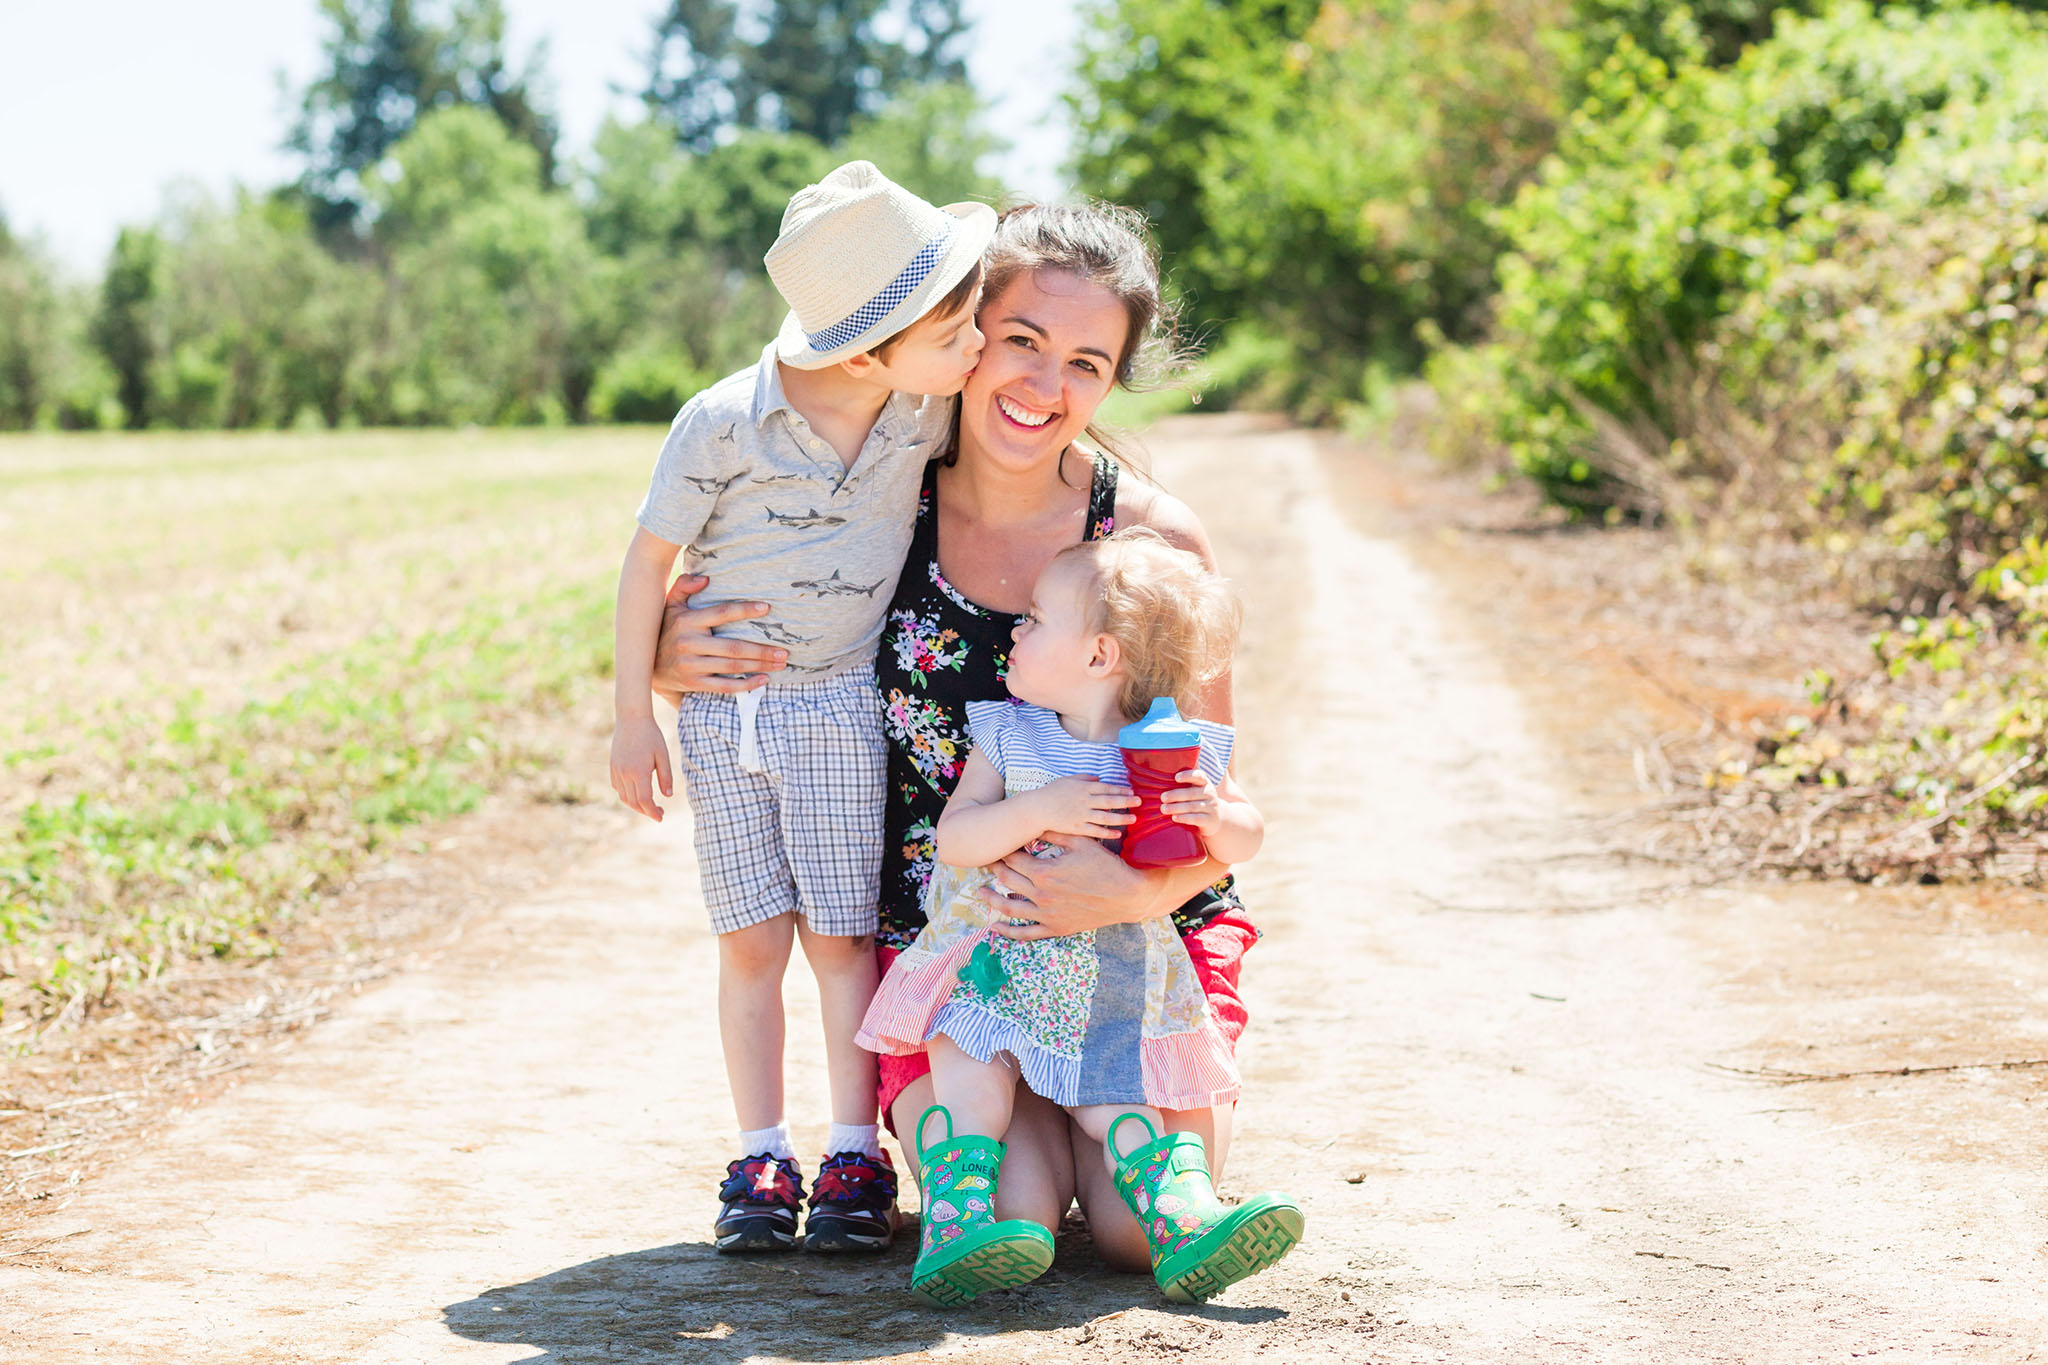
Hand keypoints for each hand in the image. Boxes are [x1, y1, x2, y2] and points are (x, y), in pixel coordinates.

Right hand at [609, 716, 672, 821]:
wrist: (631, 718)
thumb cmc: (651, 735)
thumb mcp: (663, 755)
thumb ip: (666, 776)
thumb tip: (667, 796)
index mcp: (639, 772)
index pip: (645, 801)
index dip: (653, 812)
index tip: (661, 817)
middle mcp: (625, 774)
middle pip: (634, 802)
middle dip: (646, 811)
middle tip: (658, 813)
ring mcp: (617, 771)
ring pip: (624, 797)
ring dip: (636, 805)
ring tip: (649, 805)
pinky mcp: (613, 767)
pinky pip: (618, 788)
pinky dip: (627, 795)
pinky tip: (637, 793)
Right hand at [651, 573, 787, 696]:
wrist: (647, 665)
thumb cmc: (666, 629)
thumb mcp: (669, 605)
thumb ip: (684, 586)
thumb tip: (706, 579)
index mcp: (686, 621)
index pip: (721, 613)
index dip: (745, 610)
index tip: (767, 608)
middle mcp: (689, 643)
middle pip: (733, 647)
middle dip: (761, 649)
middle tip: (784, 649)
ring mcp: (691, 665)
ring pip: (732, 666)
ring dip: (759, 665)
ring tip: (780, 662)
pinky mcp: (694, 683)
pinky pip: (724, 686)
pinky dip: (746, 685)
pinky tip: (764, 679)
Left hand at [981, 833, 1162, 939]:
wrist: (1127, 895)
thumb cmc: (1106, 866)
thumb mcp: (1081, 842)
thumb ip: (1055, 833)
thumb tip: (1036, 823)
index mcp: (1045, 872)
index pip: (1014, 859)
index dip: (1005, 850)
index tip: (999, 844)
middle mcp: (1041, 895)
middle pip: (1008, 880)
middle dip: (995, 869)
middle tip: (987, 862)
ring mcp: (1046, 915)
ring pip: (1009, 908)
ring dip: (992, 899)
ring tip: (980, 892)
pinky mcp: (1055, 929)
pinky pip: (1025, 934)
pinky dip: (1007, 932)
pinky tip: (994, 928)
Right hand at [1024, 777, 1137, 840]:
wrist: (1037, 809)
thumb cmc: (1051, 793)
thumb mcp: (1067, 780)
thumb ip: (1084, 778)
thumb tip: (1098, 777)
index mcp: (1083, 788)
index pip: (1106, 788)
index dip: (1120, 789)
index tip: (1131, 791)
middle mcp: (1084, 801)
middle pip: (1109, 801)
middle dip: (1126, 801)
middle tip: (1139, 802)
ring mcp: (1081, 815)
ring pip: (1105, 817)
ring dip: (1121, 818)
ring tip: (1134, 818)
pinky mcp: (1077, 828)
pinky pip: (1095, 831)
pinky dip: (1107, 832)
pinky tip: (1118, 833)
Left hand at [1159, 769, 1221, 837]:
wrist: (1216, 817)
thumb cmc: (1199, 799)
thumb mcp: (1196, 788)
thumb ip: (1185, 779)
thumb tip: (1168, 764)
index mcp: (1205, 782)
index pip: (1199, 776)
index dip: (1188, 775)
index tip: (1176, 778)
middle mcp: (1209, 793)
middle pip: (1191, 793)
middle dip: (1175, 795)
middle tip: (1163, 797)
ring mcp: (1211, 807)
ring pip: (1192, 806)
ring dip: (1176, 807)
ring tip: (1163, 809)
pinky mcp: (1210, 820)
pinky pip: (1196, 818)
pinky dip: (1184, 818)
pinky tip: (1174, 818)